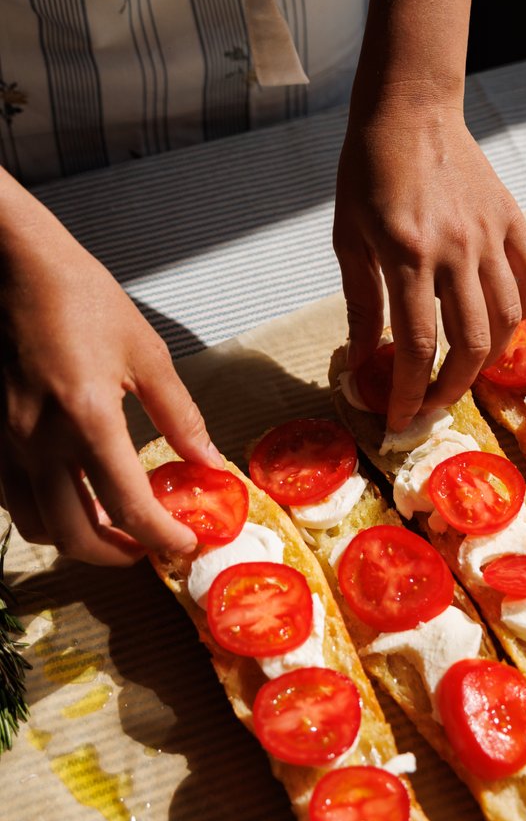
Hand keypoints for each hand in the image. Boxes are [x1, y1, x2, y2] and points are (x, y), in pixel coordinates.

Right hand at [0, 178, 222, 564]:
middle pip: (75, 535)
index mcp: (88, 419)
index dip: (162, 536)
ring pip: (36, 524)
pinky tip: (69, 496)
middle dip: (118, 555)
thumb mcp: (146, 353)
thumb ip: (180, 416)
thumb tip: (210, 460)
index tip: (184, 543)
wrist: (12, 265)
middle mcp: (40, 441)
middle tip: (148, 547)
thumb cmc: (77, 296)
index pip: (130, 507)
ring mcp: (8, 442)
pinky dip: (44, 512)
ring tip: (112, 528)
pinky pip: (11, 497)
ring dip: (77, 539)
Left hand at [333, 99, 525, 428]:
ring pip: (508, 319)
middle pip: (470, 344)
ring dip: (488, 360)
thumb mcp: (348, 239)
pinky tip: (504, 327)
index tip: (398, 418)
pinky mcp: (512, 220)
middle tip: (432, 405)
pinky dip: (525, 311)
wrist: (410, 110)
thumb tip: (362, 360)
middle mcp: (455, 249)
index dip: (408, 392)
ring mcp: (490, 235)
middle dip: (451, 389)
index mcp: (407, 254)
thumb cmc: (369, 171)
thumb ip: (360, 302)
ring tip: (465, 373)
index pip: (416, 345)